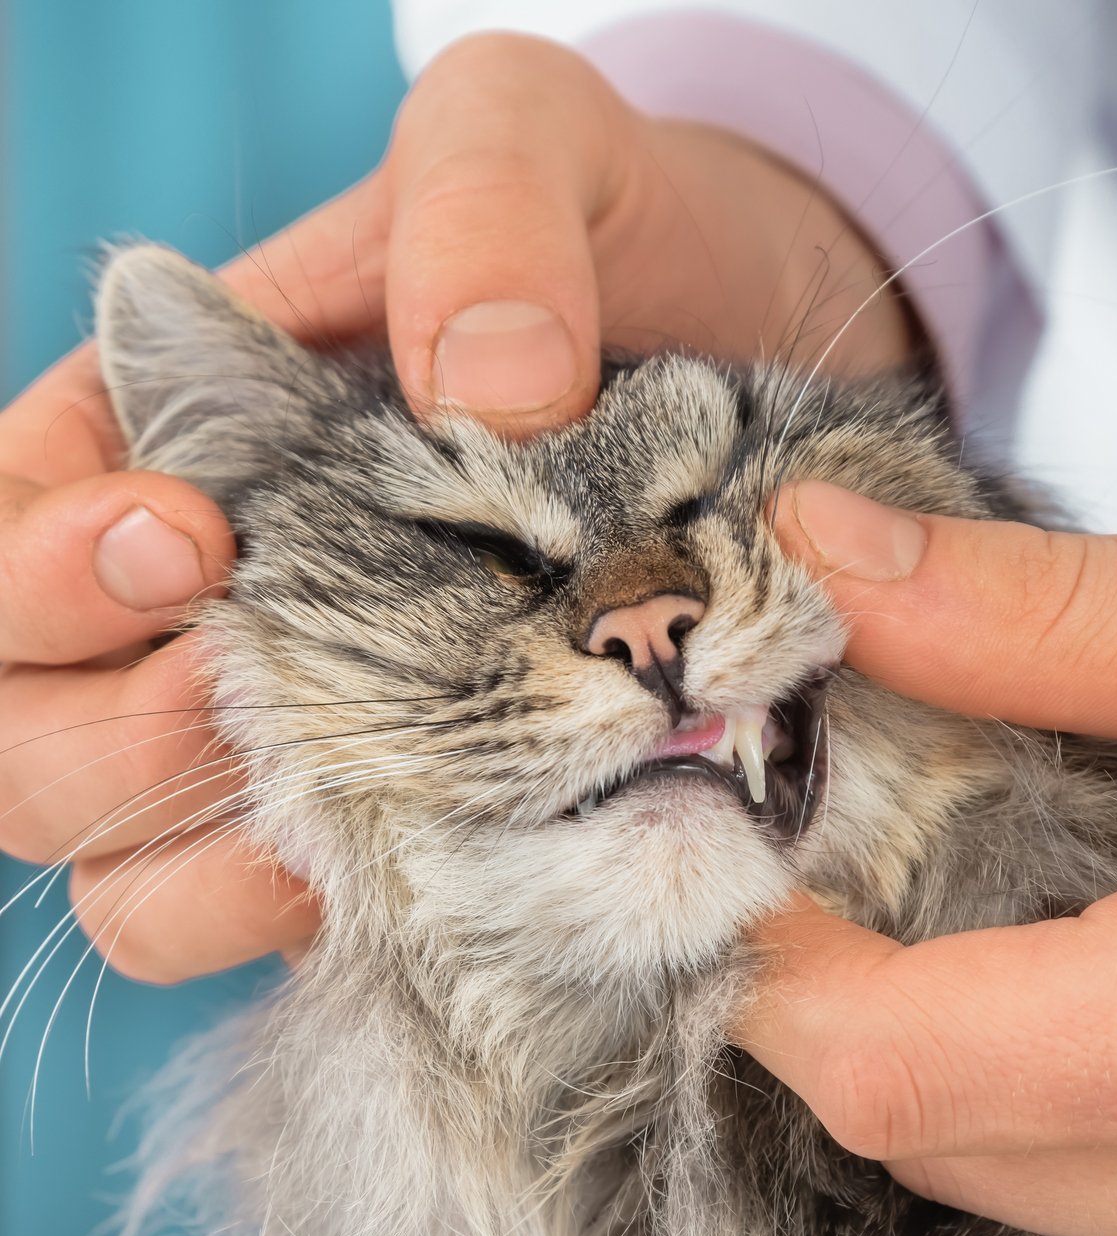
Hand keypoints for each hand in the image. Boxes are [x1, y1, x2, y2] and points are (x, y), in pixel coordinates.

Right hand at [0, 32, 914, 982]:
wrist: (756, 353)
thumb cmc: (613, 233)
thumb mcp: (536, 144)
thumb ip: (484, 213)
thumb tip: (483, 384)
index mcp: (158, 438)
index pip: (1, 538)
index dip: (34, 572)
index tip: (184, 544)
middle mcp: (201, 608)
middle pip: (21, 739)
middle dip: (107, 740)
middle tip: (255, 690)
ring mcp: (299, 732)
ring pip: (130, 879)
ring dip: (203, 873)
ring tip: (343, 817)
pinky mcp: (420, 819)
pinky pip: (301, 926)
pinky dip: (336, 926)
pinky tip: (452, 876)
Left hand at [742, 483, 1116, 1235]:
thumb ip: (1047, 616)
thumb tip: (850, 571)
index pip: (898, 1068)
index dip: (775, 965)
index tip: (755, 860)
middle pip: (946, 1146)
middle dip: (860, 1007)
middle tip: (865, 854)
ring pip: (1043, 1193)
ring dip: (976, 1056)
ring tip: (1012, 895)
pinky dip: (1095, 1102)